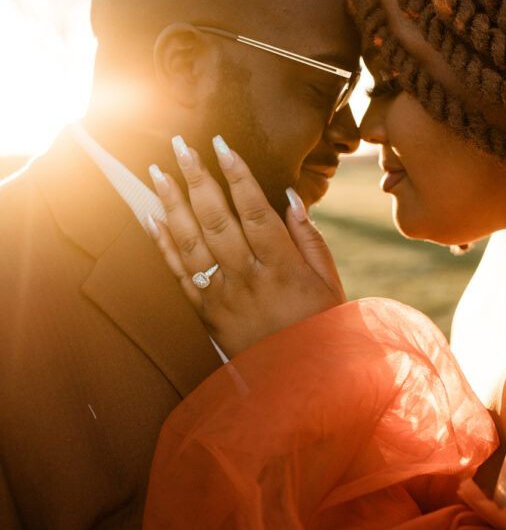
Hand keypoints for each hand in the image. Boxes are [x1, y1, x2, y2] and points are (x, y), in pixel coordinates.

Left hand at [148, 135, 344, 357]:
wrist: (299, 384)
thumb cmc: (320, 327)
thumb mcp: (329, 282)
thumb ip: (309, 238)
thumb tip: (288, 196)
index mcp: (282, 267)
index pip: (254, 211)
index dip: (237, 176)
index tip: (222, 145)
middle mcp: (248, 279)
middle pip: (217, 220)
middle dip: (197, 179)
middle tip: (180, 145)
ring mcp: (223, 297)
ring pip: (192, 243)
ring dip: (172, 204)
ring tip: (158, 171)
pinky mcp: (207, 313)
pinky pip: (180, 274)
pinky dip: (163, 245)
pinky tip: (151, 217)